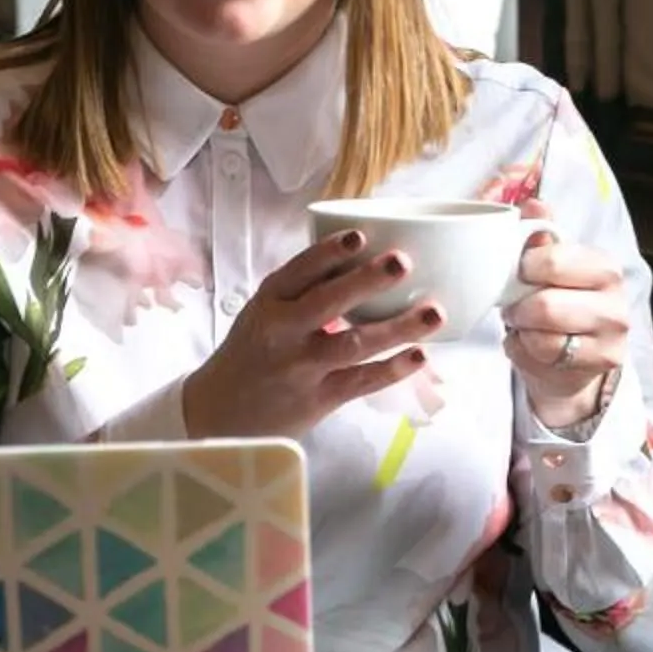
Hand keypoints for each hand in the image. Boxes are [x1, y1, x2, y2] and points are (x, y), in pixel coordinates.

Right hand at [179, 229, 443, 439]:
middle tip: (403, 262)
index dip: (328, 253)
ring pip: (353, 344)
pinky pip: (360, 381)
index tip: (360, 235)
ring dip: (397, 328)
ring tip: (433, 312)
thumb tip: (361, 264)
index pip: (298, 271)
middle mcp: (282, 332)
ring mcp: (300, 367)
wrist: (219, 416)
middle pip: (327, 302)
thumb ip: (301, 292)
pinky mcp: (317, 399)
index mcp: (268, 303)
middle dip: (367, 281)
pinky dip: (392, 369)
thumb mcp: (262, 315)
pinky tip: (419, 355)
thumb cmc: (251, 355)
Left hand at [502, 200, 629, 427]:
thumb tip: (534, 204)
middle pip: (546, 306)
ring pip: (544, 337)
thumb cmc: (558, 302)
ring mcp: (613, 337)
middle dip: (519, 307)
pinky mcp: (601, 365)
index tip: (521, 273)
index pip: (552, 261)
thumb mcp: (549, 265)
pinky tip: (532, 346)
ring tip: (525, 325)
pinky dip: (525, 352)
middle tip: (516, 305)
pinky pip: (543, 359)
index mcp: (603, 265)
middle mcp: (616, 301)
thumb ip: (541, 232)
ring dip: (522, 332)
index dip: (524, 268)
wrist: (574, 358)